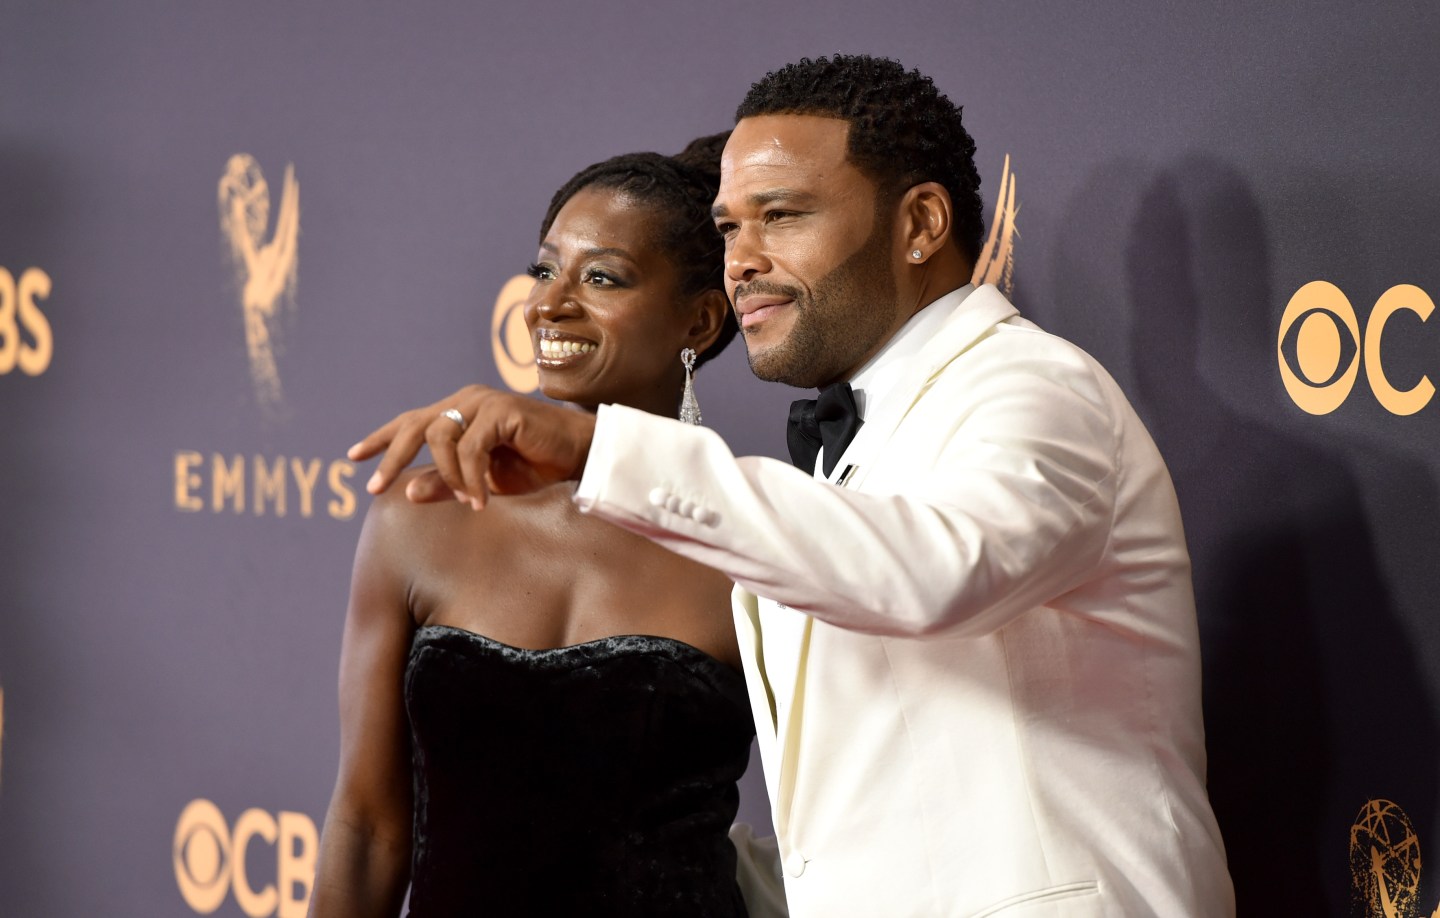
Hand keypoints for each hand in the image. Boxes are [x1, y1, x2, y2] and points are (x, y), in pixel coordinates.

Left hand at [347, 385, 595, 506]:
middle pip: (415, 425)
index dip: (381, 438)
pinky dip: (471, 480)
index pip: (410, 421)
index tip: (353, 457)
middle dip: (391, 457)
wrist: (579, 457)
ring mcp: (483, 402)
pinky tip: (481, 502)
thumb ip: (447, 484)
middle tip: (375, 488)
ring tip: (467, 502)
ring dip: (447, 477)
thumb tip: (406, 492)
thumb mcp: (482, 482)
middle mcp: (467, 401)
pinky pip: (470, 449)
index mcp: (459, 412)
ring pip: (440, 438)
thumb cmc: (534, 468)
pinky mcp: (502, 411)